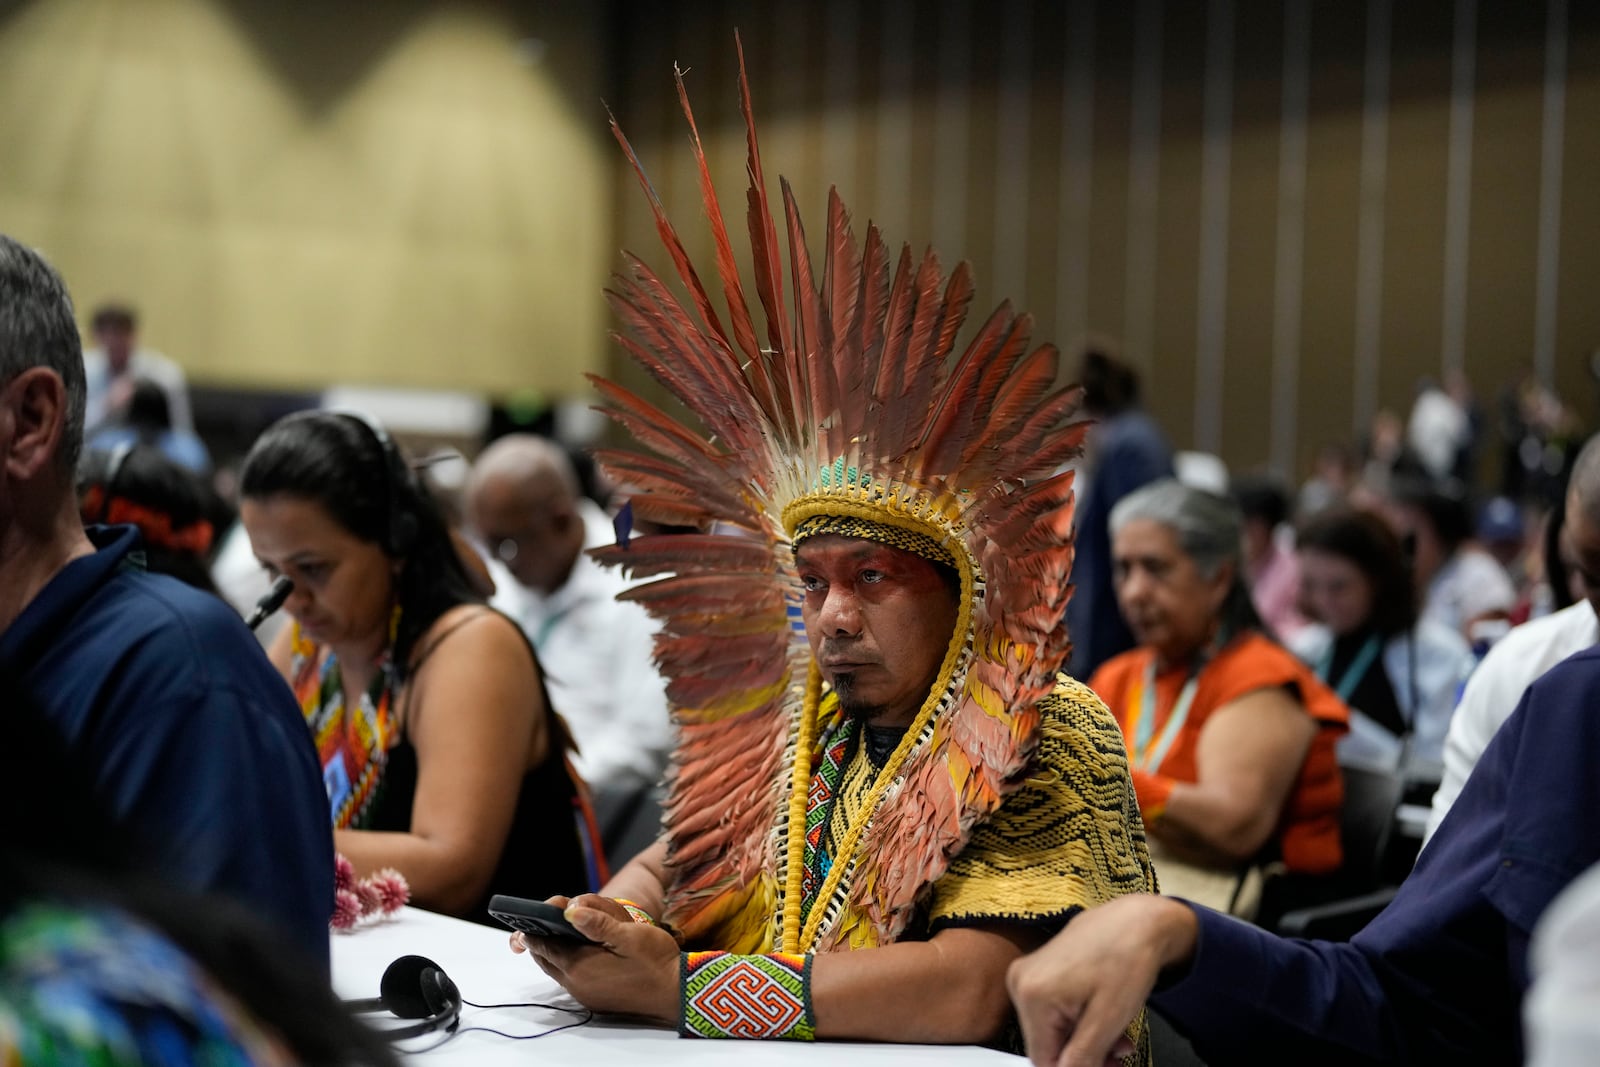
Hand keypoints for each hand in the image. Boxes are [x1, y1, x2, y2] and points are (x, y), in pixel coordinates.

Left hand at [513, 894, 679, 1023]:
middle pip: (545, 956)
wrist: (676, 993)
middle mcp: (576, 983)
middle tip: (548, 916)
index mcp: (579, 966)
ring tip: (566, 928)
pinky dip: (569, 960)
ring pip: (557, 967)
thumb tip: (568, 910)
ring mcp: (585, 993)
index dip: (534, 925)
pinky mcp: (595, 998)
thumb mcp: (630, 935)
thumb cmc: (655, 960)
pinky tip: (585, 947)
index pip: (542, 943)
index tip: (533, 910)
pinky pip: (571, 976)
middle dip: (543, 935)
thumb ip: (598, 923)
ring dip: (557, 948)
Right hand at [1006, 894, 1198, 1066]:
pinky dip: (1079, 1020)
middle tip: (1119, 1054)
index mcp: (1032, 995)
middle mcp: (1021, 982)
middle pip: (1047, 1044)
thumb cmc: (1127, 958)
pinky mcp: (1039, 969)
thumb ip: (1082, 1059)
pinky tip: (1103, 1016)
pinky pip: (1054, 1011)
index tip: (1106, 1066)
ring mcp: (1028, 973)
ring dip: (1085, 1040)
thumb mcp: (1108, 1020)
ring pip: (1053, 1029)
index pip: (1043, 1060)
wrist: (1137, 919)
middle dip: (1084, 1055)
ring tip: (1118, 1036)